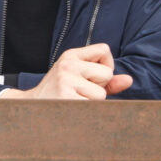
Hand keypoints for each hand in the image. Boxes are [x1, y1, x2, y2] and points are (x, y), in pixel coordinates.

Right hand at [0, 43, 131, 99]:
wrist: (31, 108)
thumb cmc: (59, 93)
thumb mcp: (78, 78)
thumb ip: (105, 80)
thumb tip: (129, 80)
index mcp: (70, 56)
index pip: (104, 50)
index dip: (106, 64)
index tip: (94, 75)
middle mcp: (67, 65)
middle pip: (106, 73)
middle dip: (99, 86)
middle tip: (80, 91)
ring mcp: (66, 81)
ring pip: (101, 94)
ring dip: (92, 101)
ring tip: (74, 101)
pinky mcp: (67, 98)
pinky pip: (93, 106)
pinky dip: (87, 111)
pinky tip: (72, 109)